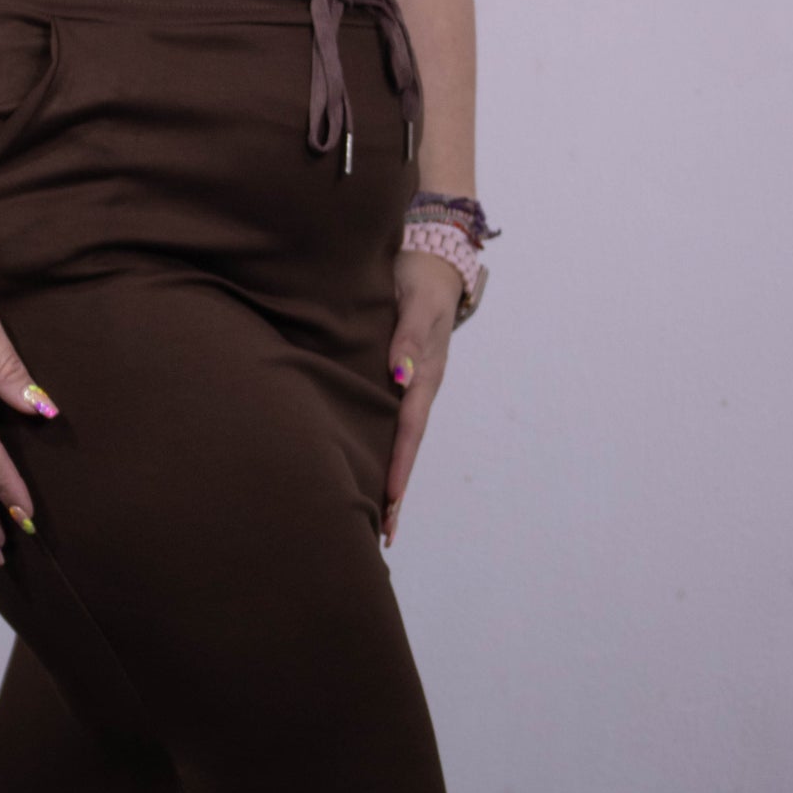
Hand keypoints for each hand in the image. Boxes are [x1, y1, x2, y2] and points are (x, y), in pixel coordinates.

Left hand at [381, 248, 462, 547]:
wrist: (429, 258)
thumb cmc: (419, 277)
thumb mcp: (418, 300)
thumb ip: (409, 335)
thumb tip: (401, 377)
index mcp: (426, 375)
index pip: (409, 430)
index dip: (398, 466)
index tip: (388, 501)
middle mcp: (418, 387)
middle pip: (405, 447)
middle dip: (396, 490)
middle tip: (383, 534)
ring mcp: (408, 385)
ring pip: (396, 439)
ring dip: (388, 476)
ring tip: (375, 517)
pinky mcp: (395, 377)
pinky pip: (386, 421)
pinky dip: (379, 449)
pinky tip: (362, 467)